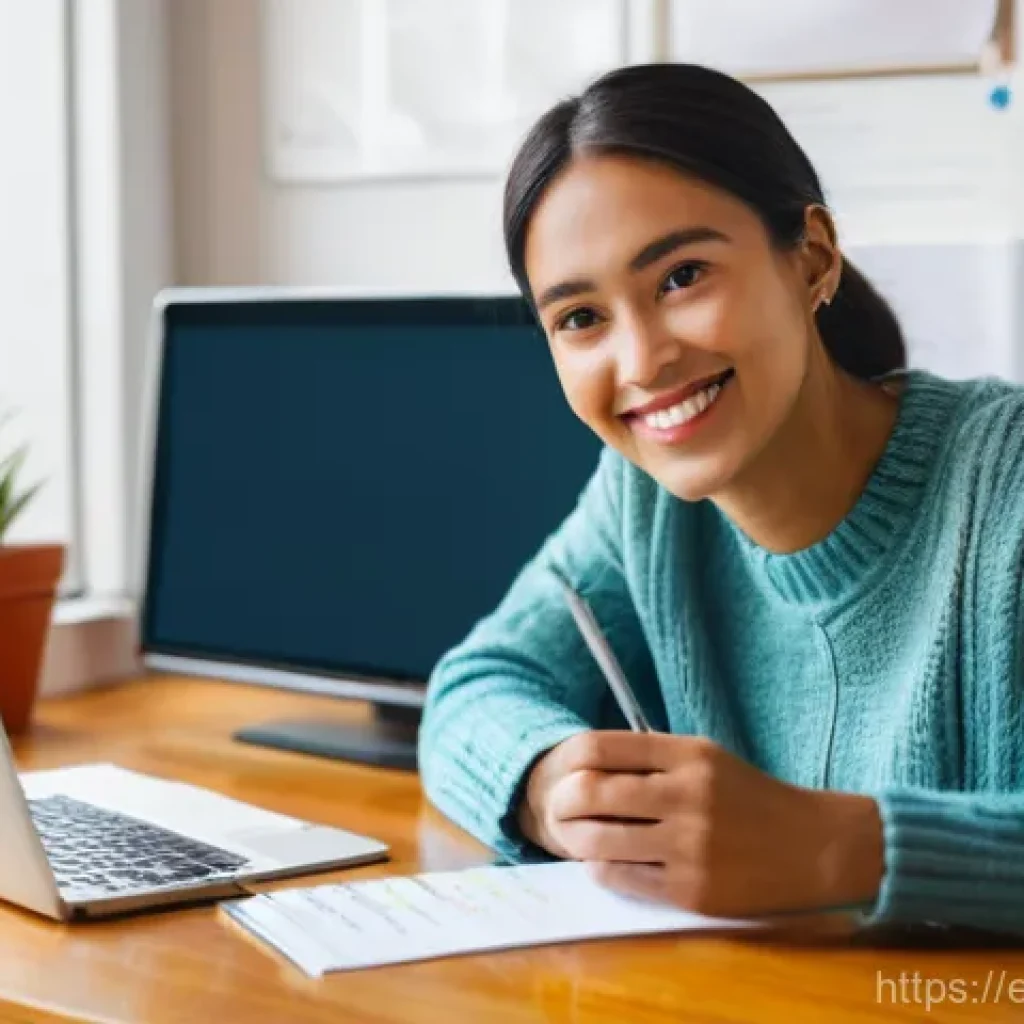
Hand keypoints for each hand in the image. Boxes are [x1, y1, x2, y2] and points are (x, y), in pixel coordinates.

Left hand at [518, 730, 883, 917]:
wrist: (813, 848)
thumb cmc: (750, 798)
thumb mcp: (707, 758)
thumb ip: (653, 757)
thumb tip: (585, 763)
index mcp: (689, 755)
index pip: (603, 746)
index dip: (572, 760)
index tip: (564, 772)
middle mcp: (688, 795)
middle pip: (594, 792)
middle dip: (563, 803)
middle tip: (556, 810)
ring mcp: (690, 845)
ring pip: (601, 840)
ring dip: (576, 840)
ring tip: (573, 838)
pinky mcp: (693, 890)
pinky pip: (624, 879)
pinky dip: (602, 870)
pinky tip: (602, 863)